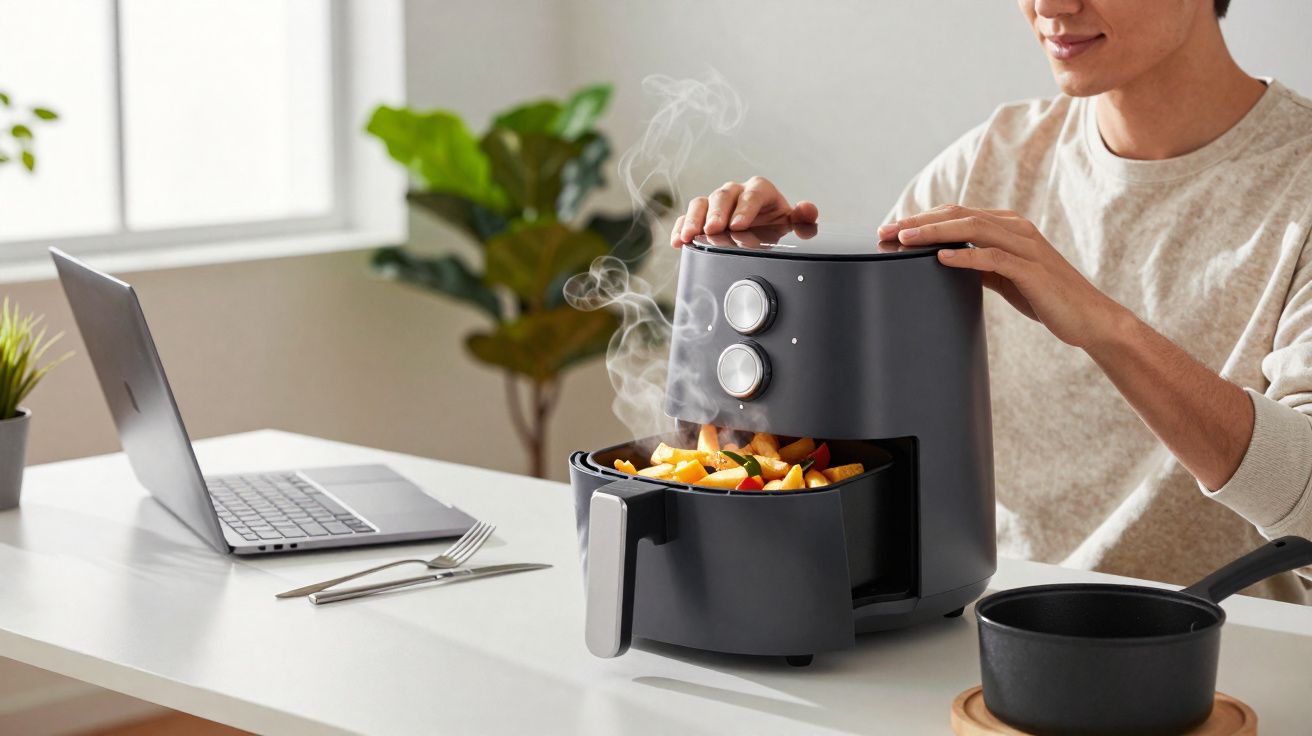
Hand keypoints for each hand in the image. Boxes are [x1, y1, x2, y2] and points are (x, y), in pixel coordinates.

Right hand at [670, 176, 817, 247]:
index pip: (752, 194)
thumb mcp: (790, 223)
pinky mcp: (700, 216)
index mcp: (759, 190)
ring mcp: (715, 204)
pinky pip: (686, 217)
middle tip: (714, 229)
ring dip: (693, 219)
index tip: (739, 225)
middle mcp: (735, 193)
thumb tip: (807, 209)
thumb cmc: (774, 224)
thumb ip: (802, 219)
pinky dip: (680, 228)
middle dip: (717, 213)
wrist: (761, 231)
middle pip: (723, 196)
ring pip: (701, 204)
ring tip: (689, 235)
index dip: (745, 208)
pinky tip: (677, 241)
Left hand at [879, 205, 1127, 348]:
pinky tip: (941, 257)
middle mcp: (1016, 229)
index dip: (922, 218)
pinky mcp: (1032, 270)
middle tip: (886, 230)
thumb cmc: (1044, 297)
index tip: (890, 229)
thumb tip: (946, 260)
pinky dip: (966, 255)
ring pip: (973, 229)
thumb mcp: (1005, 276)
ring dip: (935, 233)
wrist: (1087, 318)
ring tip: (904, 239)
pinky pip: (994, 258)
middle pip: (959, 215)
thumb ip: (980, 264)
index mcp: (1008, 227)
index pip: (957, 214)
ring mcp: (1025, 247)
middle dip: (919, 221)